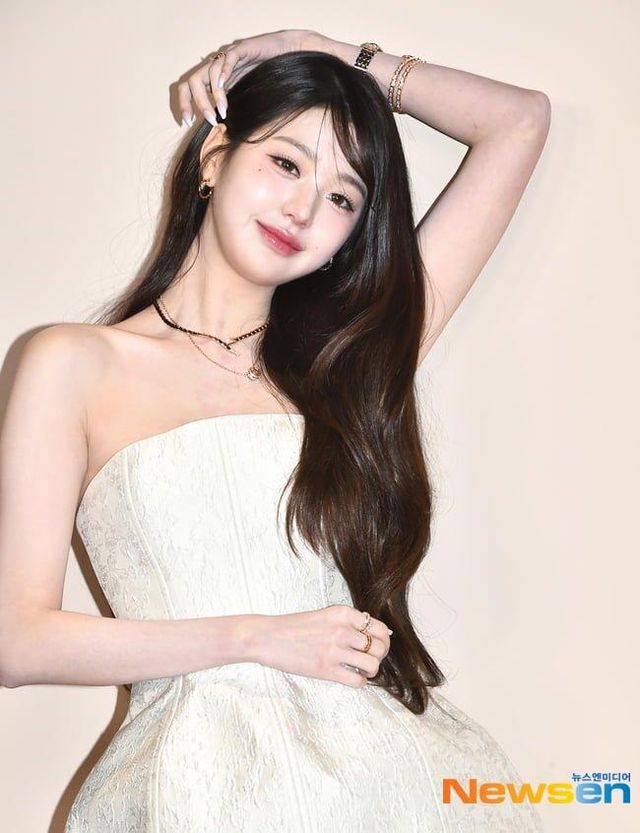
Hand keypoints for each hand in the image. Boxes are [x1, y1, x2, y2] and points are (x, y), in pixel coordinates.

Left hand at [177, 28, 321, 126]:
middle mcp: (215, 67)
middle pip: (193, 81)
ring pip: (209, 73)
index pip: (188, 88)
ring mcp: (227, 57)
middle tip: (211, 121)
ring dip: (215, 96)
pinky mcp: (241, 49)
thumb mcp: (241, 97)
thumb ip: (228, 107)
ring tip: (223, 112)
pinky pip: (228, 58)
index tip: (187, 122)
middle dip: (198, 103)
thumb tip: (219, 131)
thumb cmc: (263, 78)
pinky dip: (224, 71)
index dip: (184, 104)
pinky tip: (224, 84)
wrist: (283, 55)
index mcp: (212, 79)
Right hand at [250, 604, 391, 688]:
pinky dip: (359, 682)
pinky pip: (358, 680)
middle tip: (370, 660)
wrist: (269, 637)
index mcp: (343, 613)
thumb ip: (349, 622)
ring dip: (370, 671)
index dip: (383, 640)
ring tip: (361, 670)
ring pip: (373, 665)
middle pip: (380, 647)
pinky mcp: (326, 669)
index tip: (377, 646)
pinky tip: (351, 677)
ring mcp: (335, 650)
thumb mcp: (326, 615)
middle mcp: (343, 629)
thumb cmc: (295, 627)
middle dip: (379, 657)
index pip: (380, 628)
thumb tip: (378, 634)